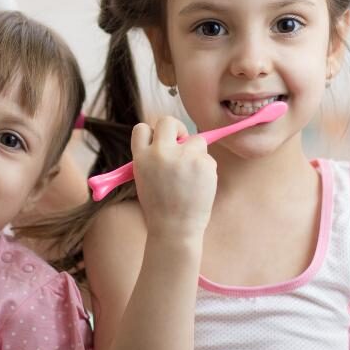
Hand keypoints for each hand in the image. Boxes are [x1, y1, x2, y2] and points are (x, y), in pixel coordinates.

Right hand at [130, 116, 216, 240]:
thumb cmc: (159, 206)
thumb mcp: (144, 178)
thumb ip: (152, 157)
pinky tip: (199, 185)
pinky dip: (205, 169)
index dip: (152, 133)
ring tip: (191, 176)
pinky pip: (207, 158)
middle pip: (168, 121)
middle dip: (178, 129)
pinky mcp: (203, 163)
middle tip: (182, 142)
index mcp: (141, 156)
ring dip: (195, 152)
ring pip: (196, 139)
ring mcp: (183, 157)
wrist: (175, 228)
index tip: (160, 141)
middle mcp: (160, 152)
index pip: (142, 128)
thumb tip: (171, 140)